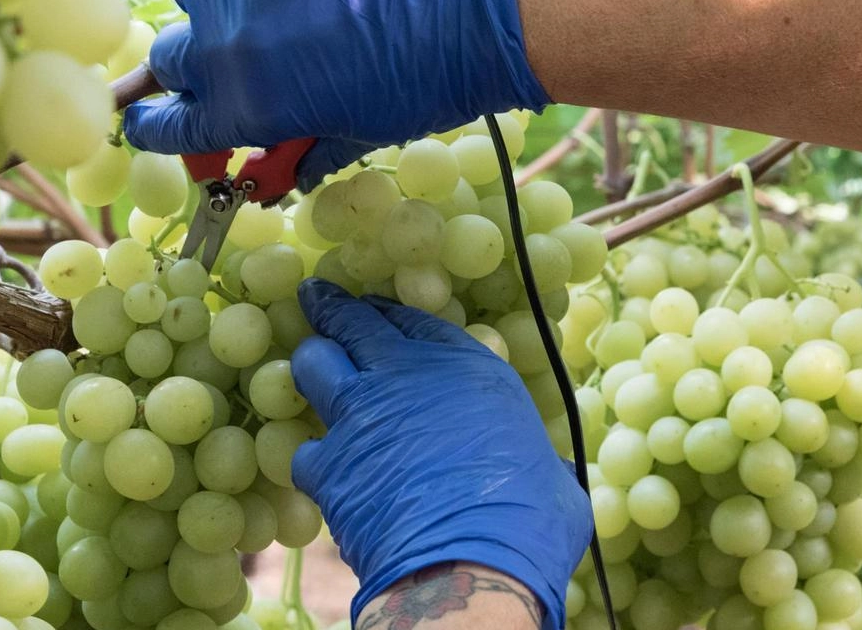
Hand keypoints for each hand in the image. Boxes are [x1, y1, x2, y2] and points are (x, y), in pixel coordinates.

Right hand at [121, 0, 549, 189]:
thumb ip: (297, 154)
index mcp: (243, 109)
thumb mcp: (354, 135)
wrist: (470, 11)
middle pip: (172, 58)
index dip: (158, 126)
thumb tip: (270, 177)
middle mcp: (223, 43)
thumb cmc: (422, 85)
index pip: (163, 126)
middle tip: (242, 58)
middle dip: (200, 67)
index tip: (156, 120)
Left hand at [290, 280, 590, 629]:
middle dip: (333, 311)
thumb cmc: (530, 518)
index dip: (390, 314)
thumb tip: (558, 475)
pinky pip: (303, 449)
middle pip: (353, 324)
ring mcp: (359, 415)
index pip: (415, 320)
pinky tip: (320, 470)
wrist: (472, 561)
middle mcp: (405, 377)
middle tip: (317, 300)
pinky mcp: (326, 463)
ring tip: (308, 367)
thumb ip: (542, 460)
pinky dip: (311, 458)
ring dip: (312, 366)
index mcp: (468, 368)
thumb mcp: (551, 473)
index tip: (376, 311)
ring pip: (312, 365)